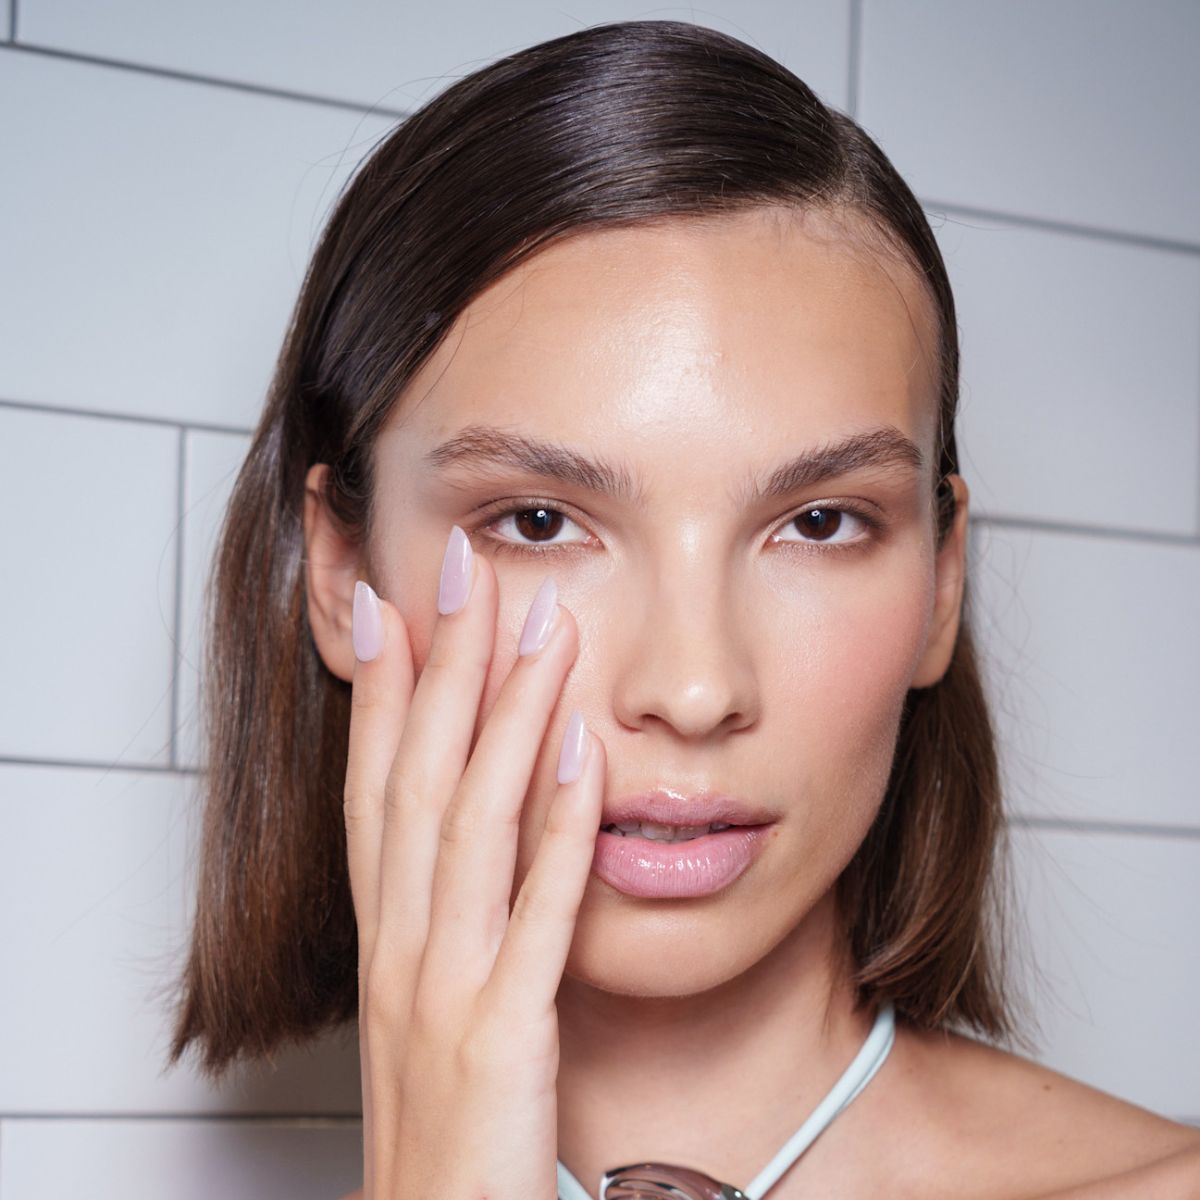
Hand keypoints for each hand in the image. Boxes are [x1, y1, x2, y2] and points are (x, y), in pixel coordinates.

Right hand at [344, 527, 602, 1199]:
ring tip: (543, 623)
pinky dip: (556, 829)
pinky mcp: (501, 1036)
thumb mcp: (430, 998)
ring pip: (470, 822)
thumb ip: (453, 910)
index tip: (396, 598)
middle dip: (442, 663)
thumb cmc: (441, 1119)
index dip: (384, 686)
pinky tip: (585, 756)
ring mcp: (444, 985)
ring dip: (506, 716)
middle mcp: (400, 942)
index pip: (374, 782)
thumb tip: (489, 823)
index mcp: (384, 931)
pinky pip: (534, 915)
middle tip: (466, 564)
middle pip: (418, 775)